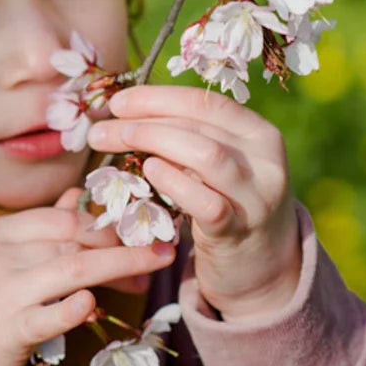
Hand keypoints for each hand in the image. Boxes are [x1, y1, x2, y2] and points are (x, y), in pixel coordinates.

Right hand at [0, 198, 174, 365]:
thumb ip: (38, 232)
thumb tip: (79, 197)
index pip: (57, 217)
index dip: (102, 221)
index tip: (136, 230)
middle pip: (70, 239)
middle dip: (120, 243)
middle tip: (157, 250)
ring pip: (72, 269)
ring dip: (120, 266)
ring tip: (153, 269)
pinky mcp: (6, 330)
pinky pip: (53, 314)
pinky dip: (78, 306)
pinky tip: (97, 304)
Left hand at [88, 85, 301, 323]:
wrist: (261, 267)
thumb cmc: (225, 201)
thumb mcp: (215, 164)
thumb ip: (183, 136)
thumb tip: (122, 111)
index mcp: (259, 132)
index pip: (205, 102)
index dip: (157, 98)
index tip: (117, 102)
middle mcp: (265, 161)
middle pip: (199, 126)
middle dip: (143, 122)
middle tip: (101, 131)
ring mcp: (257, 197)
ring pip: (207, 155)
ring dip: (154, 142)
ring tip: (118, 144)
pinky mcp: (240, 232)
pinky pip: (206, 202)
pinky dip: (173, 182)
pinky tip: (149, 171)